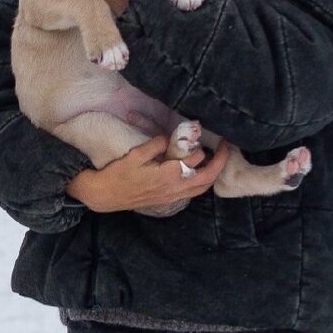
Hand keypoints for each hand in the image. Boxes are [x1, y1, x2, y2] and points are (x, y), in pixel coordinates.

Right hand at [64, 136, 230, 213]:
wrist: (106, 195)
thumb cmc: (118, 174)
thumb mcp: (135, 155)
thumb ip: (156, 145)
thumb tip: (168, 137)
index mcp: (168, 175)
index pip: (195, 159)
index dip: (200, 145)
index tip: (201, 132)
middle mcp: (175, 188)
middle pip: (208, 177)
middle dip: (220, 161)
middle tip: (226, 147)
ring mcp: (173, 196)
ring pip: (203, 187)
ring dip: (213, 173)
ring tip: (217, 159)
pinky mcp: (169, 199)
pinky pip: (194, 192)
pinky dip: (202, 182)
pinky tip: (200, 173)